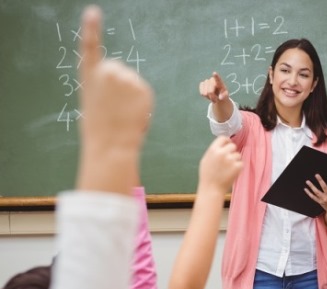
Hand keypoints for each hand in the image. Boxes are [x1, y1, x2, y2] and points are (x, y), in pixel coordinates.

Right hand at [79, 5, 152, 150]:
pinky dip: (141, 100)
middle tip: (113, 107)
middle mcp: (108, 72)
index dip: (92, 28)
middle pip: (118, 69)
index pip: (90, 46)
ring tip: (122, 113)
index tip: (93, 12)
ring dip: (130, 94)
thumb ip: (104, 87)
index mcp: (89, 75)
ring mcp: (127, 78)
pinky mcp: (143, 88)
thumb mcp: (94, 102)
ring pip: (132, 81)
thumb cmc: (99, 128)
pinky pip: (143, 91)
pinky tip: (132, 113)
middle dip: (118, 84)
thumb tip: (121, 86)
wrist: (111, 144)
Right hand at [198, 136, 242, 192]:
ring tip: (228, 169)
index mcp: (213, 150)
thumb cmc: (207, 175)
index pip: (223, 138)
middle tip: (228, 160)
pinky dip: (238, 167)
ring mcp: (230, 160)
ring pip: (238, 155)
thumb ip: (214, 151)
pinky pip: (241, 163)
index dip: (226, 141)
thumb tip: (222, 144)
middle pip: (233, 146)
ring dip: (235, 160)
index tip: (227, 145)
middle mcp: (222, 153)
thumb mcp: (206, 159)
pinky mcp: (237, 167)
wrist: (211, 189)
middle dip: (231, 152)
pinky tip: (231, 173)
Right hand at [199, 72, 229, 103]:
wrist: (217, 94)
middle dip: (212, 97)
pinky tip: (208, 94)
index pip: (218, 79)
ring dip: (209, 97)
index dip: (216, 76)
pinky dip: (205, 96)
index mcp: (220, 83)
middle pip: (210, 91)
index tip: (214, 73)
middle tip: (216, 99)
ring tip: (212, 96)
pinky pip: (202, 93)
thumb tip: (220, 97)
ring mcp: (207, 81)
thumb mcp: (225, 96)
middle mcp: (213, 80)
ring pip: (205, 93)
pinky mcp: (202, 84)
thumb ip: (223, 96)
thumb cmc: (222, 95)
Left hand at [304, 173, 326, 214]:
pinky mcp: (320, 201)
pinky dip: (309, 193)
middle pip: (324, 187)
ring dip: (312, 186)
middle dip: (320, 181)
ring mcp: (324, 199)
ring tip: (308, 181)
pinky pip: (313, 197)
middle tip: (316, 174)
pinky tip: (305, 189)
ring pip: (317, 192)